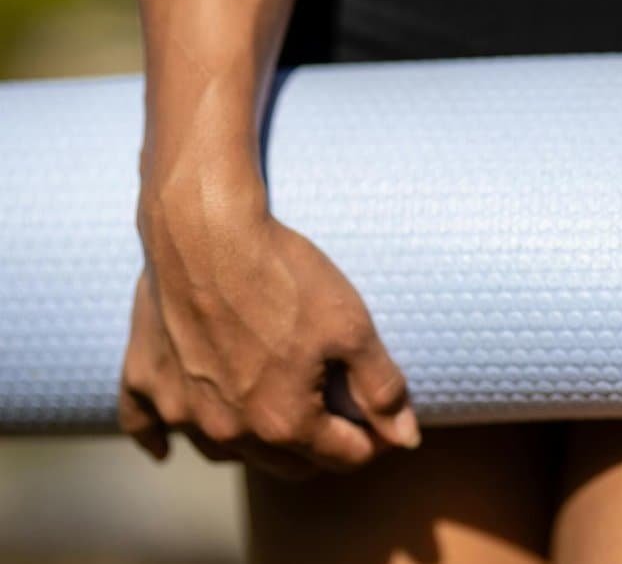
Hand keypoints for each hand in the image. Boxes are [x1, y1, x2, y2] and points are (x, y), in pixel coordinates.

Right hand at [119, 184, 419, 478]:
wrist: (206, 229)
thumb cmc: (286, 276)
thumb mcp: (352, 328)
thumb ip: (382, 389)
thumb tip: (406, 439)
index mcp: (284, 423)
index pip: (343, 457)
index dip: (372, 441)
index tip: (382, 420)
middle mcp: (229, 430)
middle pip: (287, 464)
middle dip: (318, 448)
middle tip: (337, 416)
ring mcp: (180, 408)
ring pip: (225, 451)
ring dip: (252, 443)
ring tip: (274, 414)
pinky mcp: (144, 378)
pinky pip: (146, 426)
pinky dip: (161, 437)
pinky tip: (168, 447)